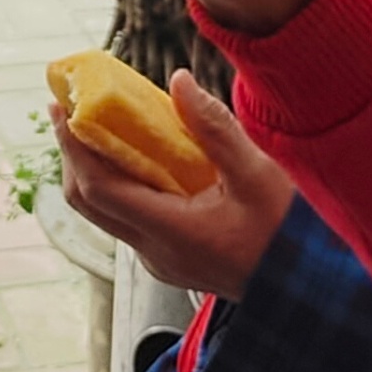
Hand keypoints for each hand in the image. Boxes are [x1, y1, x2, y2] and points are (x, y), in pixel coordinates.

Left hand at [56, 74, 295, 297]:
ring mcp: (159, 259)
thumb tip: (178, 82)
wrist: (308, 289)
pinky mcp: (168, 257)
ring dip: (91, 168)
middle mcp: (155, 251)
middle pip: (88, 202)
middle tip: (65, 109)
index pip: (100, 188)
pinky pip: (127, 218)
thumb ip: (215, 128)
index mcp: (172, 232)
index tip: (62, 108)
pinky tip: (132, 154)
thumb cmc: (288, 236)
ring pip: (104, 212)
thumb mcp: (258, 175)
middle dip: (71, 153)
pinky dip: (118, 183)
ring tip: (92, 125)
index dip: (74, 147)